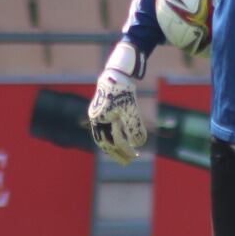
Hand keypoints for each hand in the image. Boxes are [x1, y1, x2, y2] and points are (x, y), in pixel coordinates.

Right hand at [88, 42, 146, 163]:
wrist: (115, 73)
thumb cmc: (123, 91)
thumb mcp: (131, 109)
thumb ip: (134, 127)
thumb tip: (138, 144)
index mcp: (101, 119)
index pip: (113, 140)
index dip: (124, 149)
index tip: (135, 155)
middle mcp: (96, 120)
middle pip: (105, 142)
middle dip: (116, 153)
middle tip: (127, 162)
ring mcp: (97, 117)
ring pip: (104, 137)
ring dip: (114, 147)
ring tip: (125, 154)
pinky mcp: (100, 114)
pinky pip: (105, 130)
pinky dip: (113, 138)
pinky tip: (122, 141)